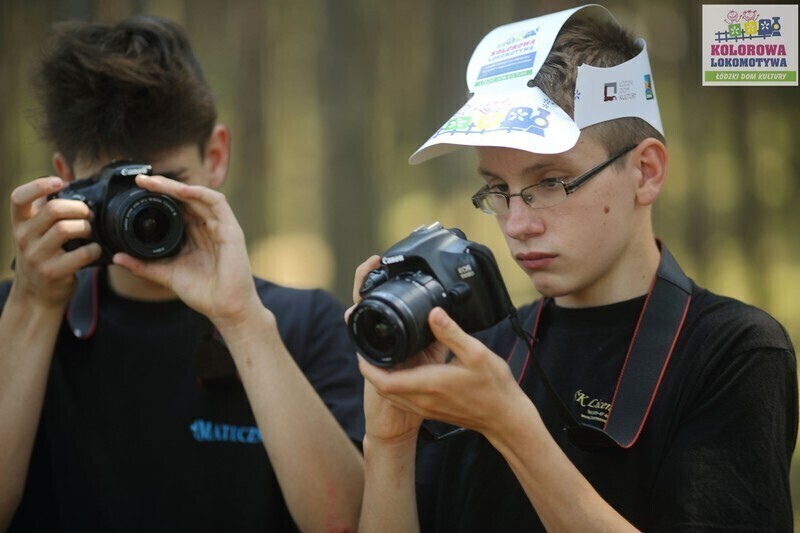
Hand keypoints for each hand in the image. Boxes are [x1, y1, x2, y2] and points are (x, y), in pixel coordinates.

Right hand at [9, 177, 100, 307]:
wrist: (37, 294)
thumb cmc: (42, 252)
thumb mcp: (38, 225)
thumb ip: (49, 195)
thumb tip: (58, 159)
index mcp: (20, 222)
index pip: (18, 197)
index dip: (38, 186)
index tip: (58, 183)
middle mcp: (24, 237)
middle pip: (52, 210)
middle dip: (77, 208)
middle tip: (88, 214)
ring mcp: (37, 256)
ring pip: (66, 229)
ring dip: (85, 228)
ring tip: (89, 232)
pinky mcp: (53, 272)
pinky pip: (80, 254)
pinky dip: (94, 249)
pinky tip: (94, 250)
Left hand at [112, 175, 260, 329]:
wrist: (225, 308)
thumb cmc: (203, 293)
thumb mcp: (166, 275)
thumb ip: (143, 265)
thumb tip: (116, 258)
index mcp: (194, 235)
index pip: (176, 208)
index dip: (158, 197)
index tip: (137, 192)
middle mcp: (207, 227)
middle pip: (185, 198)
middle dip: (163, 187)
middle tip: (141, 180)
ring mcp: (220, 227)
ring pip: (198, 196)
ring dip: (177, 186)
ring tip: (156, 182)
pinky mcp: (231, 229)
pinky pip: (217, 203)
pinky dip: (199, 193)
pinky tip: (181, 190)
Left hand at [358, 305, 522, 439]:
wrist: (504, 417)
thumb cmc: (494, 387)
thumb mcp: (476, 353)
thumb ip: (451, 333)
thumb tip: (433, 312)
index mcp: (429, 384)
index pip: (384, 381)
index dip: (367, 367)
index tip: (362, 350)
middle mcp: (423, 400)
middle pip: (383, 388)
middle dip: (371, 370)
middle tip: (369, 348)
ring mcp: (426, 408)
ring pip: (392, 395)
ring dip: (382, 378)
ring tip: (382, 357)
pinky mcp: (430, 411)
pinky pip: (403, 400)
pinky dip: (395, 386)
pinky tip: (403, 372)